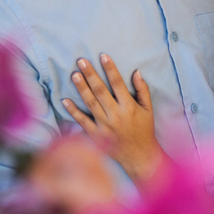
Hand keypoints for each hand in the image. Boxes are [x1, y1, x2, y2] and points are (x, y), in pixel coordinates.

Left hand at [62, 54, 165, 184]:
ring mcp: (105, 126)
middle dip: (91, 74)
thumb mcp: (148, 109)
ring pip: (90, 103)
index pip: (118, 83)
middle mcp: (116, 115)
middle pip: (100, 91)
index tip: (102, 56)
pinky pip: (82, 121)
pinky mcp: (96, 136)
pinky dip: (73, 111)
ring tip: (74, 75)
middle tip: (81, 61)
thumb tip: (136, 72)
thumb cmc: (144, 130)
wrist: (139, 156)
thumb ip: (142, 90)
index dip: (110, 69)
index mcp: (129, 107)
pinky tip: (65, 100)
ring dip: (81, 88)